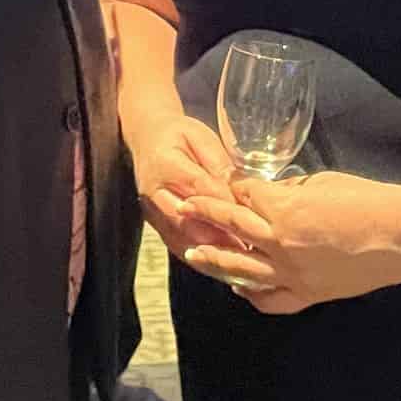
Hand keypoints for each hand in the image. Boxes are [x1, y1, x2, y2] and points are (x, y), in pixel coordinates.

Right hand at [130, 112, 238, 260]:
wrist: (146, 139)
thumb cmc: (179, 135)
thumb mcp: (201, 137)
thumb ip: (218, 162)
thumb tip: (238, 188)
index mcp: (165, 164)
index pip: (200, 189)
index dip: (227, 206)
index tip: (253, 220)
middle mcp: (154, 193)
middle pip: (188, 223)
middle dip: (220, 239)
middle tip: (251, 251)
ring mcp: (152, 212)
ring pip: (182, 241)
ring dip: (211, 254)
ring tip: (240, 263)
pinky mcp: (155, 224)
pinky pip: (177, 247)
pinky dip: (201, 258)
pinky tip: (222, 264)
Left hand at [174, 170, 400, 313]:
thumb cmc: (370, 202)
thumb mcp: (324, 183)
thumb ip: (291, 190)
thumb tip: (275, 194)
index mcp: (284, 210)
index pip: (243, 194)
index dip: (232, 186)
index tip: (224, 182)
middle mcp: (280, 244)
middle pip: (232, 226)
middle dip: (205, 213)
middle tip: (182, 206)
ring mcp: (292, 274)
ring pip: (241, 268)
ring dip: (215, 258)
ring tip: (193, 251)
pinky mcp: (309, 294)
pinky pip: (271, 299)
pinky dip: (252, 294)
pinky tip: (239, 287)